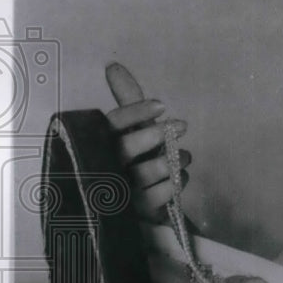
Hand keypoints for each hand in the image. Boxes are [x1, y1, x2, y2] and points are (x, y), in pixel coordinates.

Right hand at [105, 62, 190, 219]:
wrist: (137, 209)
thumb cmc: (133, 162)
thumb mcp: (131, 130)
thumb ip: (126, 101)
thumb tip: (113, 66)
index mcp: (97, 143)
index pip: (110, 124)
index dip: (135, 112)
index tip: (161, 105)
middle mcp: (101, 167)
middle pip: (125, 148)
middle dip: (156, 135)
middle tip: (181, 126)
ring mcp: (115, 194)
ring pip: (145, 173)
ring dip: (172, 160)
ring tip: (185, 156)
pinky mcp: (131, 216)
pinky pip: (158, 197)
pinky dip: (174, 184)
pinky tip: (179, 177)